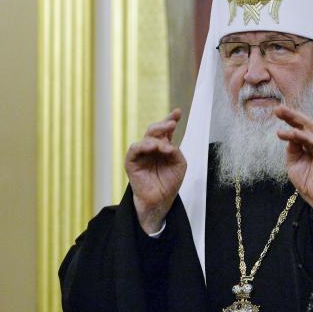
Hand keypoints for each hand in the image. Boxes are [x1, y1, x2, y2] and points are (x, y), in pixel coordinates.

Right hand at [126, 108, 186, 233]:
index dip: (170, 119)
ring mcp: (142, 154)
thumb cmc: (170, 181)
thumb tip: (168, 143)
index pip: (166, 130)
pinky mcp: (132, 162)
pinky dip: (143, 146)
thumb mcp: (179, 163)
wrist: (161, 199)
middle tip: (172, 124)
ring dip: (156, 139)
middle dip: (163, 125)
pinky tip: (153, 147)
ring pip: (145, 138)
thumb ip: (175, 151)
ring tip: (165, 146)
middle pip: (154, 131)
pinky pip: (134, 150)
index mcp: (164, 146)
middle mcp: (152, 148)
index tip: (177, 112)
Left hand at [274, 105, 312, 213]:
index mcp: (312, 143)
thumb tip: (289, 135)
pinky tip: (292, 133)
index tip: (277, 111)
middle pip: (306, 123)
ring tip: (282, 115)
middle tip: (279, 109)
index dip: (290, 118)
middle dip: (292, 115)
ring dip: (295, 121)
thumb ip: (292, 148)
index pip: (301, 127)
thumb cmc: (308, 182)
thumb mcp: (294, 162)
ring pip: (310, 128)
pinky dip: (303, 136)